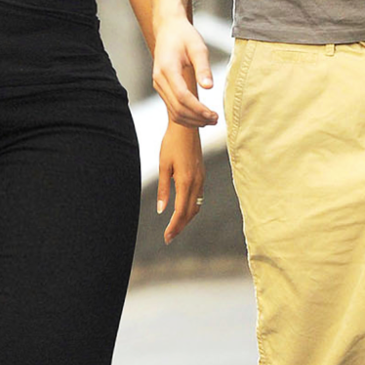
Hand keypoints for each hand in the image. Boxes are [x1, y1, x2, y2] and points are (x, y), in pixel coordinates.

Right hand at [152, 15, 217, 126]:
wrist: (168, 29)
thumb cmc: (184, 36)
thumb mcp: (198, 47)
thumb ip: (203, 68)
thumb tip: (209, 87)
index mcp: (167, 69)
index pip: (182, 96)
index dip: (198, 109)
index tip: (214, 114)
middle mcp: (159, 80)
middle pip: (177, 108)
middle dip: (197, 118)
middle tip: (216, 119)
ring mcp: (158, 85)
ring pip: (174, 112)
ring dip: (192, 120)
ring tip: (211, 120)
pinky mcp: (162, 88)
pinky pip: (172, 108)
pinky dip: (186, 116)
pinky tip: (200, 117)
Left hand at [157, 121, 204, 243]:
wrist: (186, 126)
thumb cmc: (172, 144)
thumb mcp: (164, 166)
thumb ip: (164, 189)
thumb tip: (162, 210)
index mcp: (186, 181)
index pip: (181, 211)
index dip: (174, 226)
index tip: (167, 237)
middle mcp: (196, 182)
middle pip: (190, 212)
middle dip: (180, 226)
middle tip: (169, 238)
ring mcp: (201, 178)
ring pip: (196, 206)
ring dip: (186, 218)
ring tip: (175, 227)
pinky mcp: (201, 174)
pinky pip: (199, 197)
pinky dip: (191, 208)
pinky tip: (183, 210)